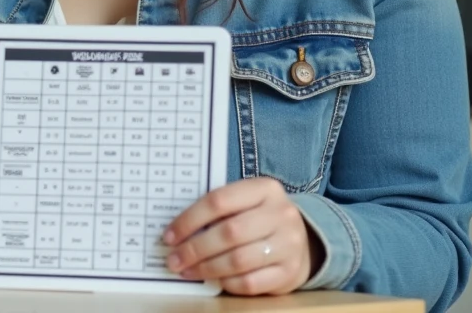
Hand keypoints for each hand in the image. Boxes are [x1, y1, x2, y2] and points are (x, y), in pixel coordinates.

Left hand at [163, 177, 319, 294]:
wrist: (301, 241)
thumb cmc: (260, 219)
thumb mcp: (246, 203)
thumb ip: (218, 210)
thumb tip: (176, 231)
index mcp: (265, 189)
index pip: (219, 201)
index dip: (189, 219)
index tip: (169, 235)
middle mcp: (281, 213)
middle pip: (229, 232)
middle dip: (195, 248)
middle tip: (174, 259)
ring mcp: (289, 244)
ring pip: (239, 260)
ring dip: (206, 268)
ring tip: (187, 271)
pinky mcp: (290, 272)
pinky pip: (251, 282)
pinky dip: (227, 283)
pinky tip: (213, 280)